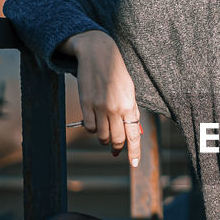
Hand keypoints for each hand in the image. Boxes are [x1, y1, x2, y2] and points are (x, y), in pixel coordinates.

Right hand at [61, 30, 142, 166]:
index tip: (134, 164)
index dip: (134, 152)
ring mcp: (99, 107)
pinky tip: (95, 123)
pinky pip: (89, 127)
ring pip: (102, 136)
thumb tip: (132, 134)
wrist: (98, 55)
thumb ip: (131, 113)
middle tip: (115, 149)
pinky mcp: (85, 104)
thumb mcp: (130, 92)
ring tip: (106, 133)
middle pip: (116, 140)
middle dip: (116, 148)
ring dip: (104, 139)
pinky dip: (93, 129)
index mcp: (130, 106)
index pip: (133, 136)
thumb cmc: (117, 75)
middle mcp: (115, 109)